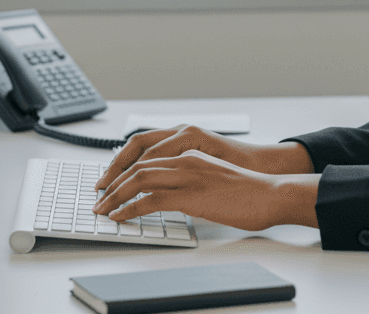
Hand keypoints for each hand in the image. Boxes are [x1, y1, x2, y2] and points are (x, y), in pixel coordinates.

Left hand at [91, 149, 319, 230]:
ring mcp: (188, 174)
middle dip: (112, 182)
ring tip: (103, 209)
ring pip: (139, 179)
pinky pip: (150, 200)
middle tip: (98, 198)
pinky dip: (130, 209)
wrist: (270, 193)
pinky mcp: (191, 194)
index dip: (122, 166)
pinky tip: (120, 217)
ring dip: (115, 195)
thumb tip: (172, 194)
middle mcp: (186, 157)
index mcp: (190, 150)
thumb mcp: (213, 176)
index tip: (109, 181)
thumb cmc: (247, 190)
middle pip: (137, 164)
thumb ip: (191, 178)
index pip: (145, 152)